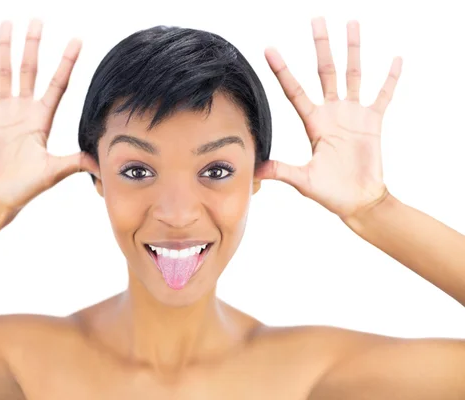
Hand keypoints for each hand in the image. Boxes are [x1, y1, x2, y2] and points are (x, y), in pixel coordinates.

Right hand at [0, 19, 98, 217]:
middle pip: (30, 70)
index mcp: (42, 118)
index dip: (66, 62)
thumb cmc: (27, 187)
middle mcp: (24, 110)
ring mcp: (4, 112)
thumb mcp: (54, 171)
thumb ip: (75, 162)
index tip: (77, 40)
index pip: (58, 83)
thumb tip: (101, 164)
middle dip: (34, 45)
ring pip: (4, 73)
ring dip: (4, 49)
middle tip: (37, 19)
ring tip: (6, 24)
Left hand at [258, 17, 401, 218]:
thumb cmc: (330, 192)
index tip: (269, 49)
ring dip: (353, 50)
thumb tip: (254, 171)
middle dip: (321, 45)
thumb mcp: (303, 180)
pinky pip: (383, 95)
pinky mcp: (373, 122)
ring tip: (352, 24)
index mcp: (313, 123)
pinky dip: (389, 79)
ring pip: (353, 74)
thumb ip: (281, 171)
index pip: (295, 90)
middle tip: (316, 19)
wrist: (358, 201)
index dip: (283, 70)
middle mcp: (331, 113)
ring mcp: (353, 115)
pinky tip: (395, 59)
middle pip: (325, 71)